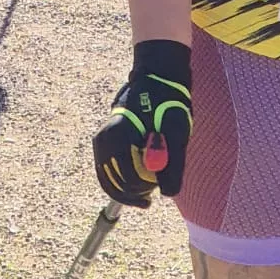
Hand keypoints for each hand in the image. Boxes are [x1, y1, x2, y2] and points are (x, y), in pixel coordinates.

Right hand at [92, 38, 191, 206]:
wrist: (157, 78)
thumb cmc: (168, 104)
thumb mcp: (177, 133)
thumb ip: (173, 164)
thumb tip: (167, 194)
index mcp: (120, 134)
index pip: (126, 178)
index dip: (140, 194)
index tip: (153, 198)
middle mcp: (105, 136)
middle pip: (111, 180)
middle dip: (129, 194)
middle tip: (147, 200)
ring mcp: (102, 136)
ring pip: (106, 176)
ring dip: (123, 187)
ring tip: (142, 191)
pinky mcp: (104, 136)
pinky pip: (106, 166)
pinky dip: (118, 176)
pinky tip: (135, 179)